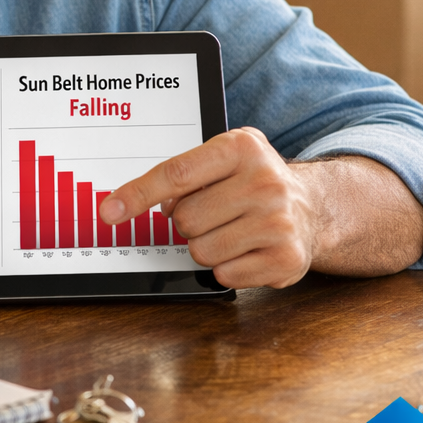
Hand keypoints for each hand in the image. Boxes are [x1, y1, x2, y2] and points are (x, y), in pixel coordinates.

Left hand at [98, 127, 317, 288]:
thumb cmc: (253, 181)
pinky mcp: (286, 258)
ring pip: (201, 250)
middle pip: (185, 219)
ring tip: (232, 230)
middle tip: (215, 213)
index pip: (175, 173)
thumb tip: (132, 202)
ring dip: (207, 246)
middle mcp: (265, 181)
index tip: (109, 212)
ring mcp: (279, 222)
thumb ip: (182, 172)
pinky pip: (224, 274)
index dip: (137, 194)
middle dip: (189, 222)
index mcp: (241, 147)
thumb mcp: (223, 158)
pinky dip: (227, 267)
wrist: (313, 207)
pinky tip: (247, 249)